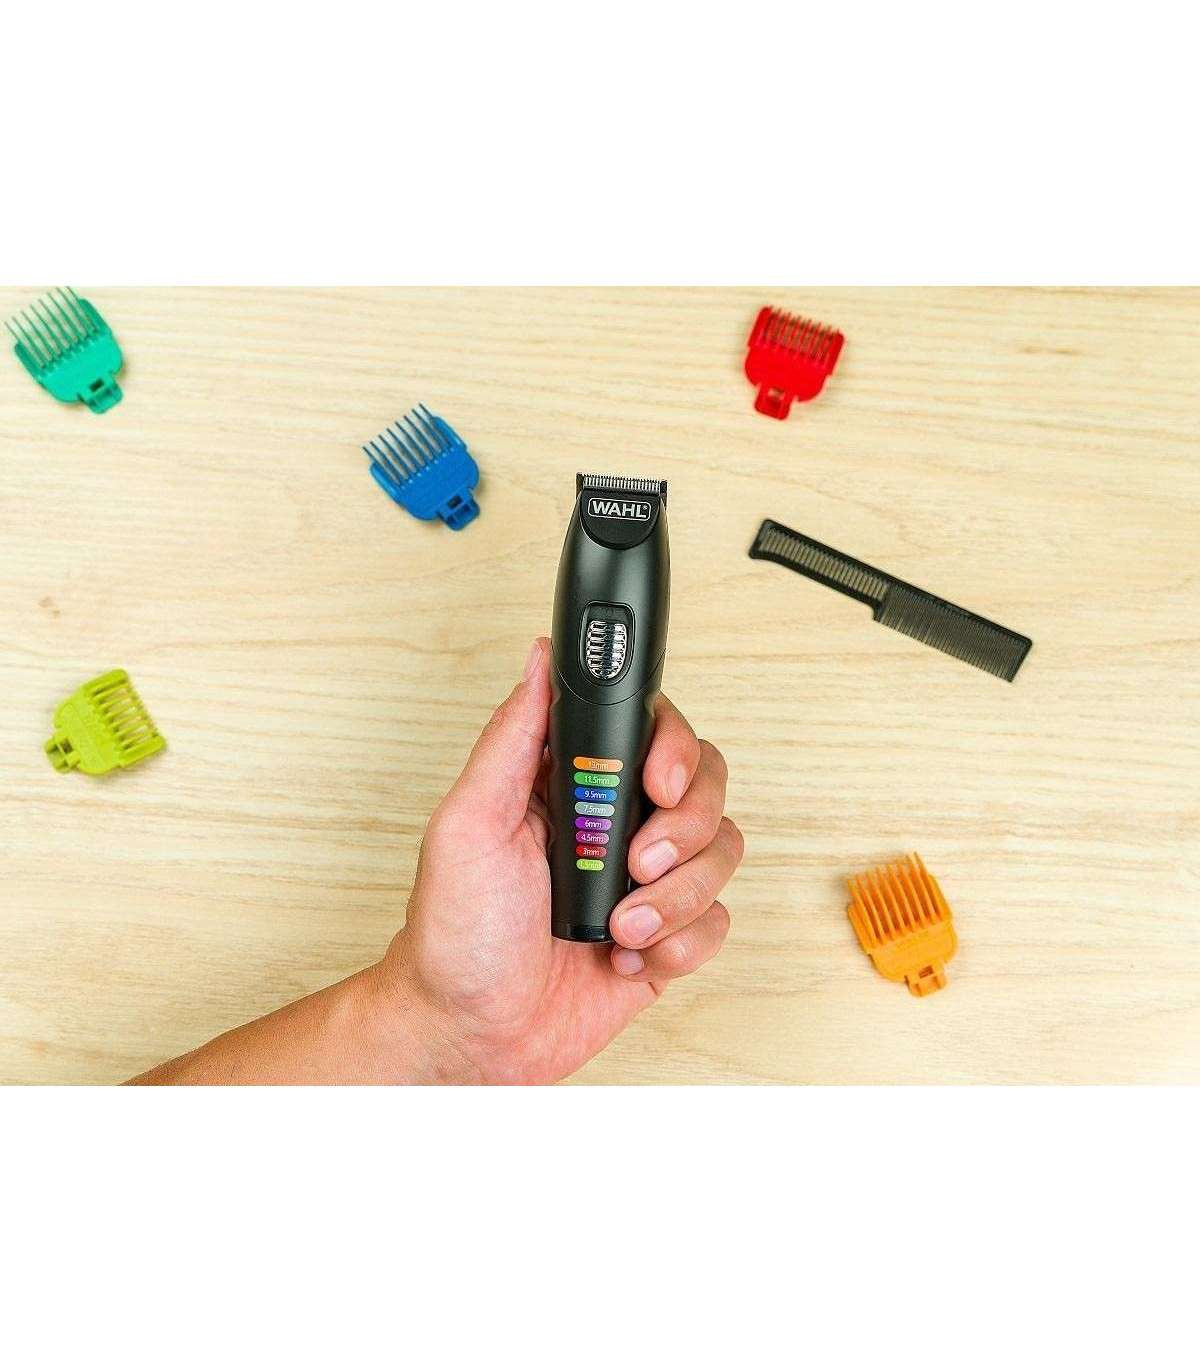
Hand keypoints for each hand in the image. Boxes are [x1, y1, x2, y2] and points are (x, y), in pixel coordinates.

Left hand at [384, 637, 743, 1083]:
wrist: (473, 1035)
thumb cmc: (456, 931)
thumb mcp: (469, 822)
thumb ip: (512, 736)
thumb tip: (539, 659)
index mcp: (572, 783)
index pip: (652, 730)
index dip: (671, 750)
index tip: (657, 783)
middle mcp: (616, 822)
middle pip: (704, 786)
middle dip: (682, 830)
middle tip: (633, 863)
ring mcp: (646, 879)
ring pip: (721, 853)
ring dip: (675, 897)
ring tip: (619, 926)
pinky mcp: (668, 934)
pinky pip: (718, 921)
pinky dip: (680, 943)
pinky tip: (629, 956)